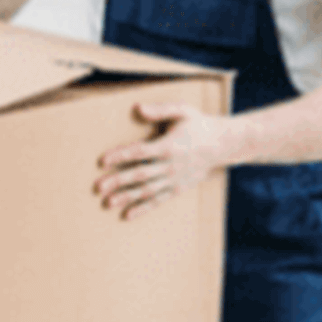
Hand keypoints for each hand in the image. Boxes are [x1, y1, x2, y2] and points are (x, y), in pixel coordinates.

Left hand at [96, 102, 222, 219]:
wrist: (223, 144)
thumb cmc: (199, 125)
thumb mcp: (183, 111)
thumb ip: (160, 110)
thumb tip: (137, 108)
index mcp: (168, 146)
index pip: (139, 152)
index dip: (120, 156)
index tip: (102, 161)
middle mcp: (170, 166)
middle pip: (140, 175)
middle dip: (118, 181)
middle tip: (98, 187)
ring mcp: (174, 179)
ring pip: (147, 190)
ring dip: (127, 197)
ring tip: (108, 203)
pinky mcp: (178, 189)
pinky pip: (158, 200)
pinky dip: (143, 208)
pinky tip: (127, 214)